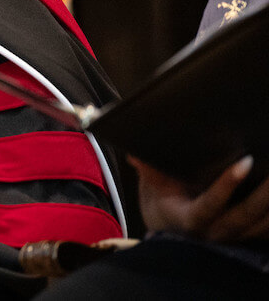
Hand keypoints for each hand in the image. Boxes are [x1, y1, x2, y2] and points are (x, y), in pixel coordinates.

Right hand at [133, 155, 268, 241]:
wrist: (172, 233)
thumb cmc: (161, 206)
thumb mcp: (150, 190)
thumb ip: (149, 172)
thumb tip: (135, 155)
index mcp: (190, 219)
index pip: (211, 204)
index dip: (227, 186)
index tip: (244, 162)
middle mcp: (215, 231)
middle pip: (246, 215)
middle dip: (266, 193)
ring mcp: (235, 236)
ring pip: (263, 223)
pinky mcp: (249, 235)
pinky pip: (268, 228)